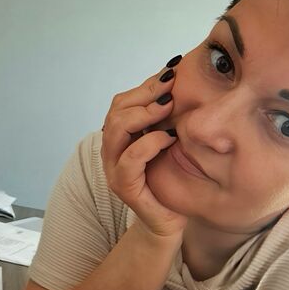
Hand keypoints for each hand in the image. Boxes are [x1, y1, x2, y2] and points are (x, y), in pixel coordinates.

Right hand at [101, 58, 187, 240]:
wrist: (167, 220)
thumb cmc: (169, 181)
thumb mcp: (167, 144)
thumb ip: (164, 120)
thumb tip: (177, 87)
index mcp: (120, 137)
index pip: (124, 102)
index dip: (146, 84)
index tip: (171, 70)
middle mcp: (112, 150)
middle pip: (117, 110)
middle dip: (145, 94)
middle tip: (171, 86)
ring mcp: (114, 168)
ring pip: (117, 129)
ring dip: (144, 114)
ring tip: (168, 107)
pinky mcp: (123, 186)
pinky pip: (131, 158)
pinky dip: (150, 144)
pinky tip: (169, 138)